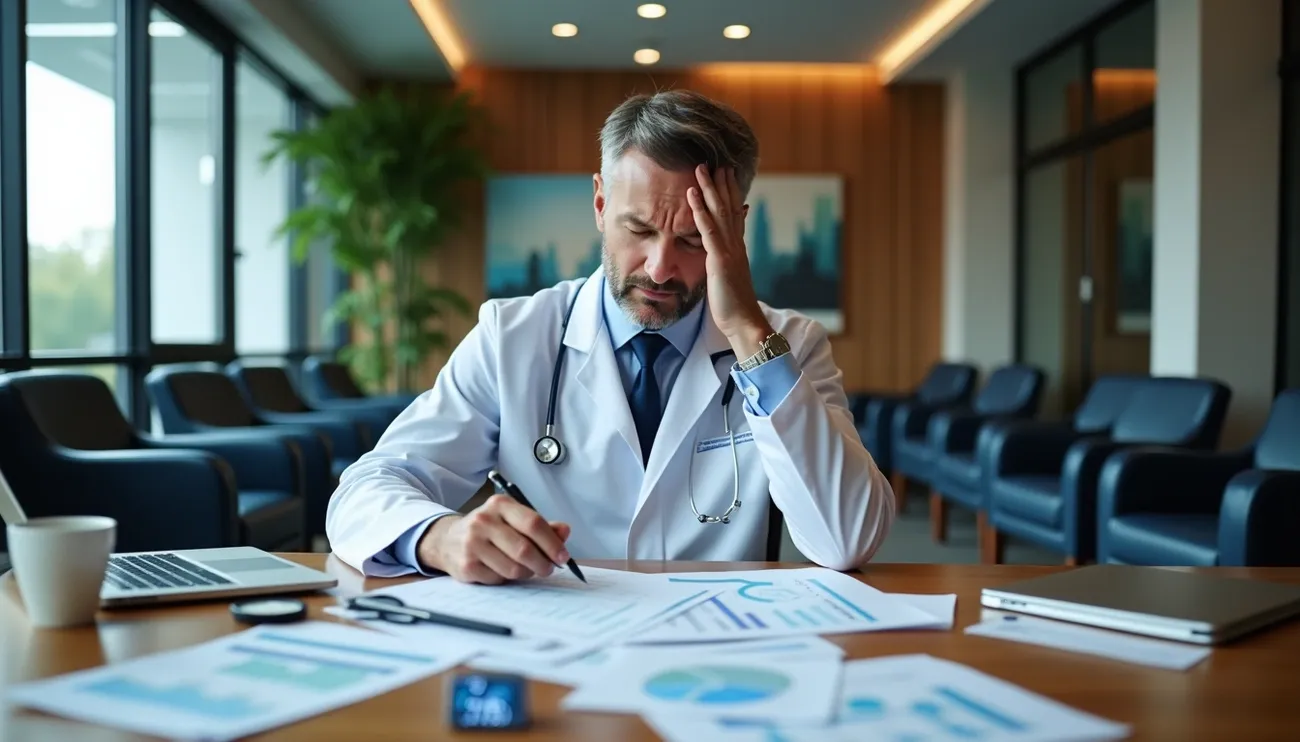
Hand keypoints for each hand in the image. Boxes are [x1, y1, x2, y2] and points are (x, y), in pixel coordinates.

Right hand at [416, 495, 572, 583]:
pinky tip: (502, 570)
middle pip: (524, 549)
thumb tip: (564, 531)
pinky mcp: (466, 565)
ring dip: (526, 573)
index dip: (552, 543)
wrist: (448, 540)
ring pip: (513, 568)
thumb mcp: (513, 520)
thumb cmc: (489, 530)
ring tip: (525, 569)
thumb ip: (541, 526)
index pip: (533, 523)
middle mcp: (484, 520)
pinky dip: (506, 579)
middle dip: (542, 564)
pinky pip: (499, 579)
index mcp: (500, 505)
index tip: (563, 557)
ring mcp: (472, 543)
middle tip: (548, 569)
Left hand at [686, 164, 772, 356]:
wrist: (745, 323)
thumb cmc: (734, 307)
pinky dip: (700, 210)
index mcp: (737, 249)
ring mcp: (729, 251)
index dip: (730, 194)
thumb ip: (727, 263)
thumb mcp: (729, 279)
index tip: (726, 176)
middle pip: (729, 208)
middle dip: (722, 184)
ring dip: (710, 189)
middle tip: (717, 162)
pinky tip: (692, 194)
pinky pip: (708, 230)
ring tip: (702, 168)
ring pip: (720, 213)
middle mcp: (736, 245)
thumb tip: (723, 254)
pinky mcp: (720, 260)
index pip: (734, 215)